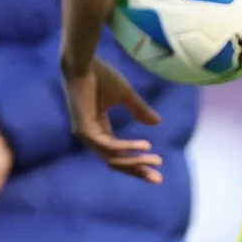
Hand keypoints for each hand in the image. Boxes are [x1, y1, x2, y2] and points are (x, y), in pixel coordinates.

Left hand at [62, 55, 163, 182]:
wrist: (84, 62)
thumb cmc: (100, 75)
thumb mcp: (125, 95)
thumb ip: (139, 110)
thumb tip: (157, 123)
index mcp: (99, 129)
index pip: (118, 154)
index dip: (137, 161)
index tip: (158, 165)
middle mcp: (91, 136)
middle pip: (116, 162)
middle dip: (138, 170)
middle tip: (158, 179)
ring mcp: (86, 135)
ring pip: (113, 158)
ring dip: (135, 160)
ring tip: (156, 160)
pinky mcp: (84, 130)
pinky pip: (109, 146)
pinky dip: (128, 147)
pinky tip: (145, 146)